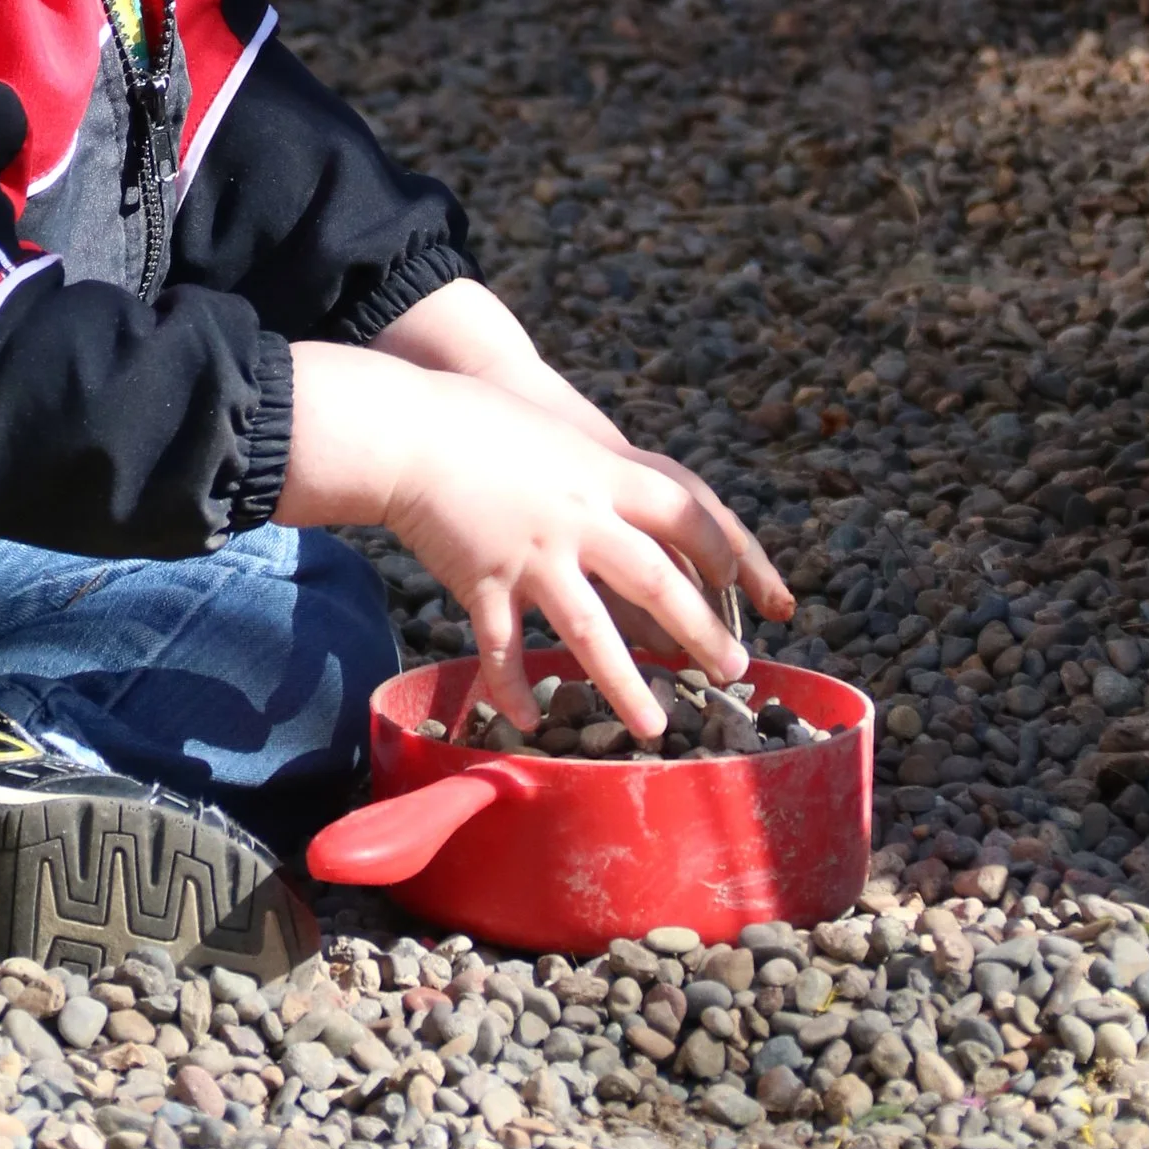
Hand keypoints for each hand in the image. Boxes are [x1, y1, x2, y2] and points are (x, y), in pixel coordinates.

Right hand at [281, 343, 765, 741]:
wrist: (403, 428)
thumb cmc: (474, 419)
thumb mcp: (553, 434)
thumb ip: (593, 472)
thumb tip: (625, 513)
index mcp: (602, 473)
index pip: (689, 516)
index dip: (724, 555)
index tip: (745, 590)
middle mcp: (579, 517)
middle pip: (658, 582)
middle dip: (702, 633)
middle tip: (733, 673)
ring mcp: (532, 554)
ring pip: (591, 632)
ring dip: (626, 685)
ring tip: (654, 729)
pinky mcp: (483, 581)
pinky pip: (505, 648)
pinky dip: (515, 686)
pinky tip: (527, 721)